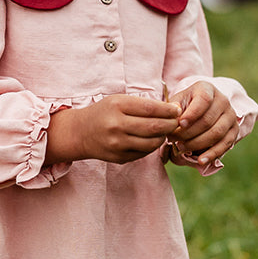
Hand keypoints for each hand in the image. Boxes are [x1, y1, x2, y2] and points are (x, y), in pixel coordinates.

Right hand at [45, 94, 181, 164]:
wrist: (80, 133)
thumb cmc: (103, 113)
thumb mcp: (118, 101)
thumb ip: (142, 104)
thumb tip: (172, 110)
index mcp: (117, 107)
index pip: (151, 108)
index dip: (168, 110)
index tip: (177, 110)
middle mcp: (116, 126)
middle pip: (154, 127)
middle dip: (170, 124)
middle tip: (176, 122)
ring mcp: (117, 144)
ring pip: (152, 143)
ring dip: (163, 137)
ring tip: (165, 131)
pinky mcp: (119, 157)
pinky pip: (144, 153)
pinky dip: (152, 146)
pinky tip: (152, 139)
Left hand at [164, 82, 237, 166]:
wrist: (201, 109)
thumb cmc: (185, 105)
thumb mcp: (178, 101)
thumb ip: (174, 108)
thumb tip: (174, 115)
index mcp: (207, 89)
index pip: (203, 100)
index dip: (192, 113)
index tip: (180, 124)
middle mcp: (223, 100)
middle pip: (208, 120)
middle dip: (188, 132)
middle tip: (173, 139)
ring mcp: (231, 115)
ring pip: (216, 133)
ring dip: (197, 143)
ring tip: (181, 148)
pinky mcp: (235, 130)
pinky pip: (225, 144)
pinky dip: (212, 154)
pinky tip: (200, 160)